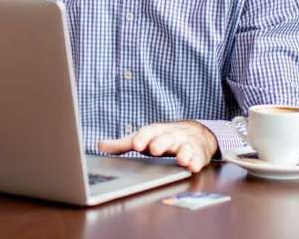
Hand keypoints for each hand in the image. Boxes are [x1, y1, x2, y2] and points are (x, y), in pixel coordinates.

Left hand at [97, 121, 217, 172]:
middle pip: (166, 138)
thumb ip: (122, 145)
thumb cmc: (161, 139)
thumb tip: (99, 145)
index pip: (148, 132)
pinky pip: (199, 157)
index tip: (137, 145)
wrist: (192, 132)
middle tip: (155, 150)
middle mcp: (171, 136)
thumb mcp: (142, 140)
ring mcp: (186, 144)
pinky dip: (197, 161)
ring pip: (185, 146)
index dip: (143, 138)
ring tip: (181, 160)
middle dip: (161, 143)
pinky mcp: (198, 153)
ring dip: (184, 152)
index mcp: (156, 132)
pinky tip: (194, 166)